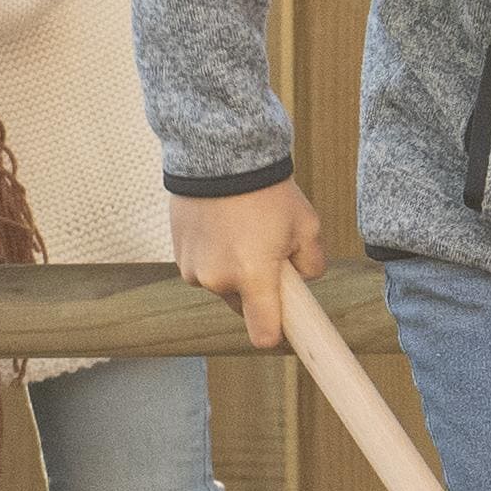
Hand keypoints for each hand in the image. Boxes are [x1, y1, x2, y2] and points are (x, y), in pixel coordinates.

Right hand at [166, 179, 318, 347]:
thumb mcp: (307, 225)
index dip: (276, 333)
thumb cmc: (269, 192)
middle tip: (266, 253)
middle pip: (242, 306)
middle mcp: (218, 280)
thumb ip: (312, 264)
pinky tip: (221, 226)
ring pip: (221, 286)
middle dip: (255, 289)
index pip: (263, 335)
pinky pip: (201, 268)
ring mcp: (193, 269)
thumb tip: (302, 279)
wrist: (221, 156)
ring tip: (241, 231)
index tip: (284, 324)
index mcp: (254, 277)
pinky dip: (212, 256)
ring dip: (231, 271)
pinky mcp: (178, 255)